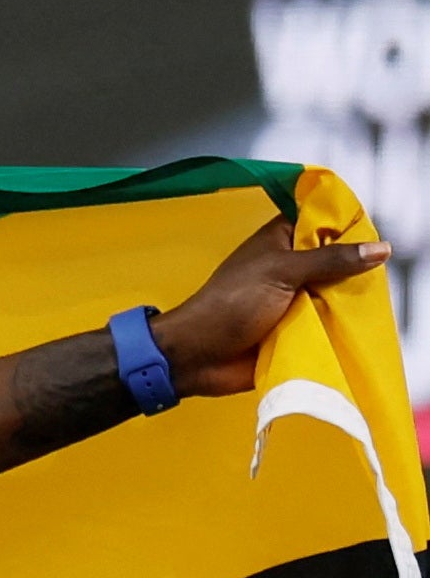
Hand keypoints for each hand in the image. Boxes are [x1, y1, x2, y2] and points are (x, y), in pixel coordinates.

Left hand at [152, 213, 389, 393]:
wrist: (197, 356)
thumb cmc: (231, 305)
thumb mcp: (282, 272)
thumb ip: (330, 259)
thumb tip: (380, 248)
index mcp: (281, 240)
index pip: (323, 221)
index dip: (348, 225)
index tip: (375, 235)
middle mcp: (292, 265)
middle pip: (338, 258)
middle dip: (358, 267)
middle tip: (379, 275)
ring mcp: (296, 297)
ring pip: (338, 291)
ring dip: (351, 298)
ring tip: (372, 302)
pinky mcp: (298, 327)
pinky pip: (330, 320)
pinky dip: (342, 323)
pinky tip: (363, 324)